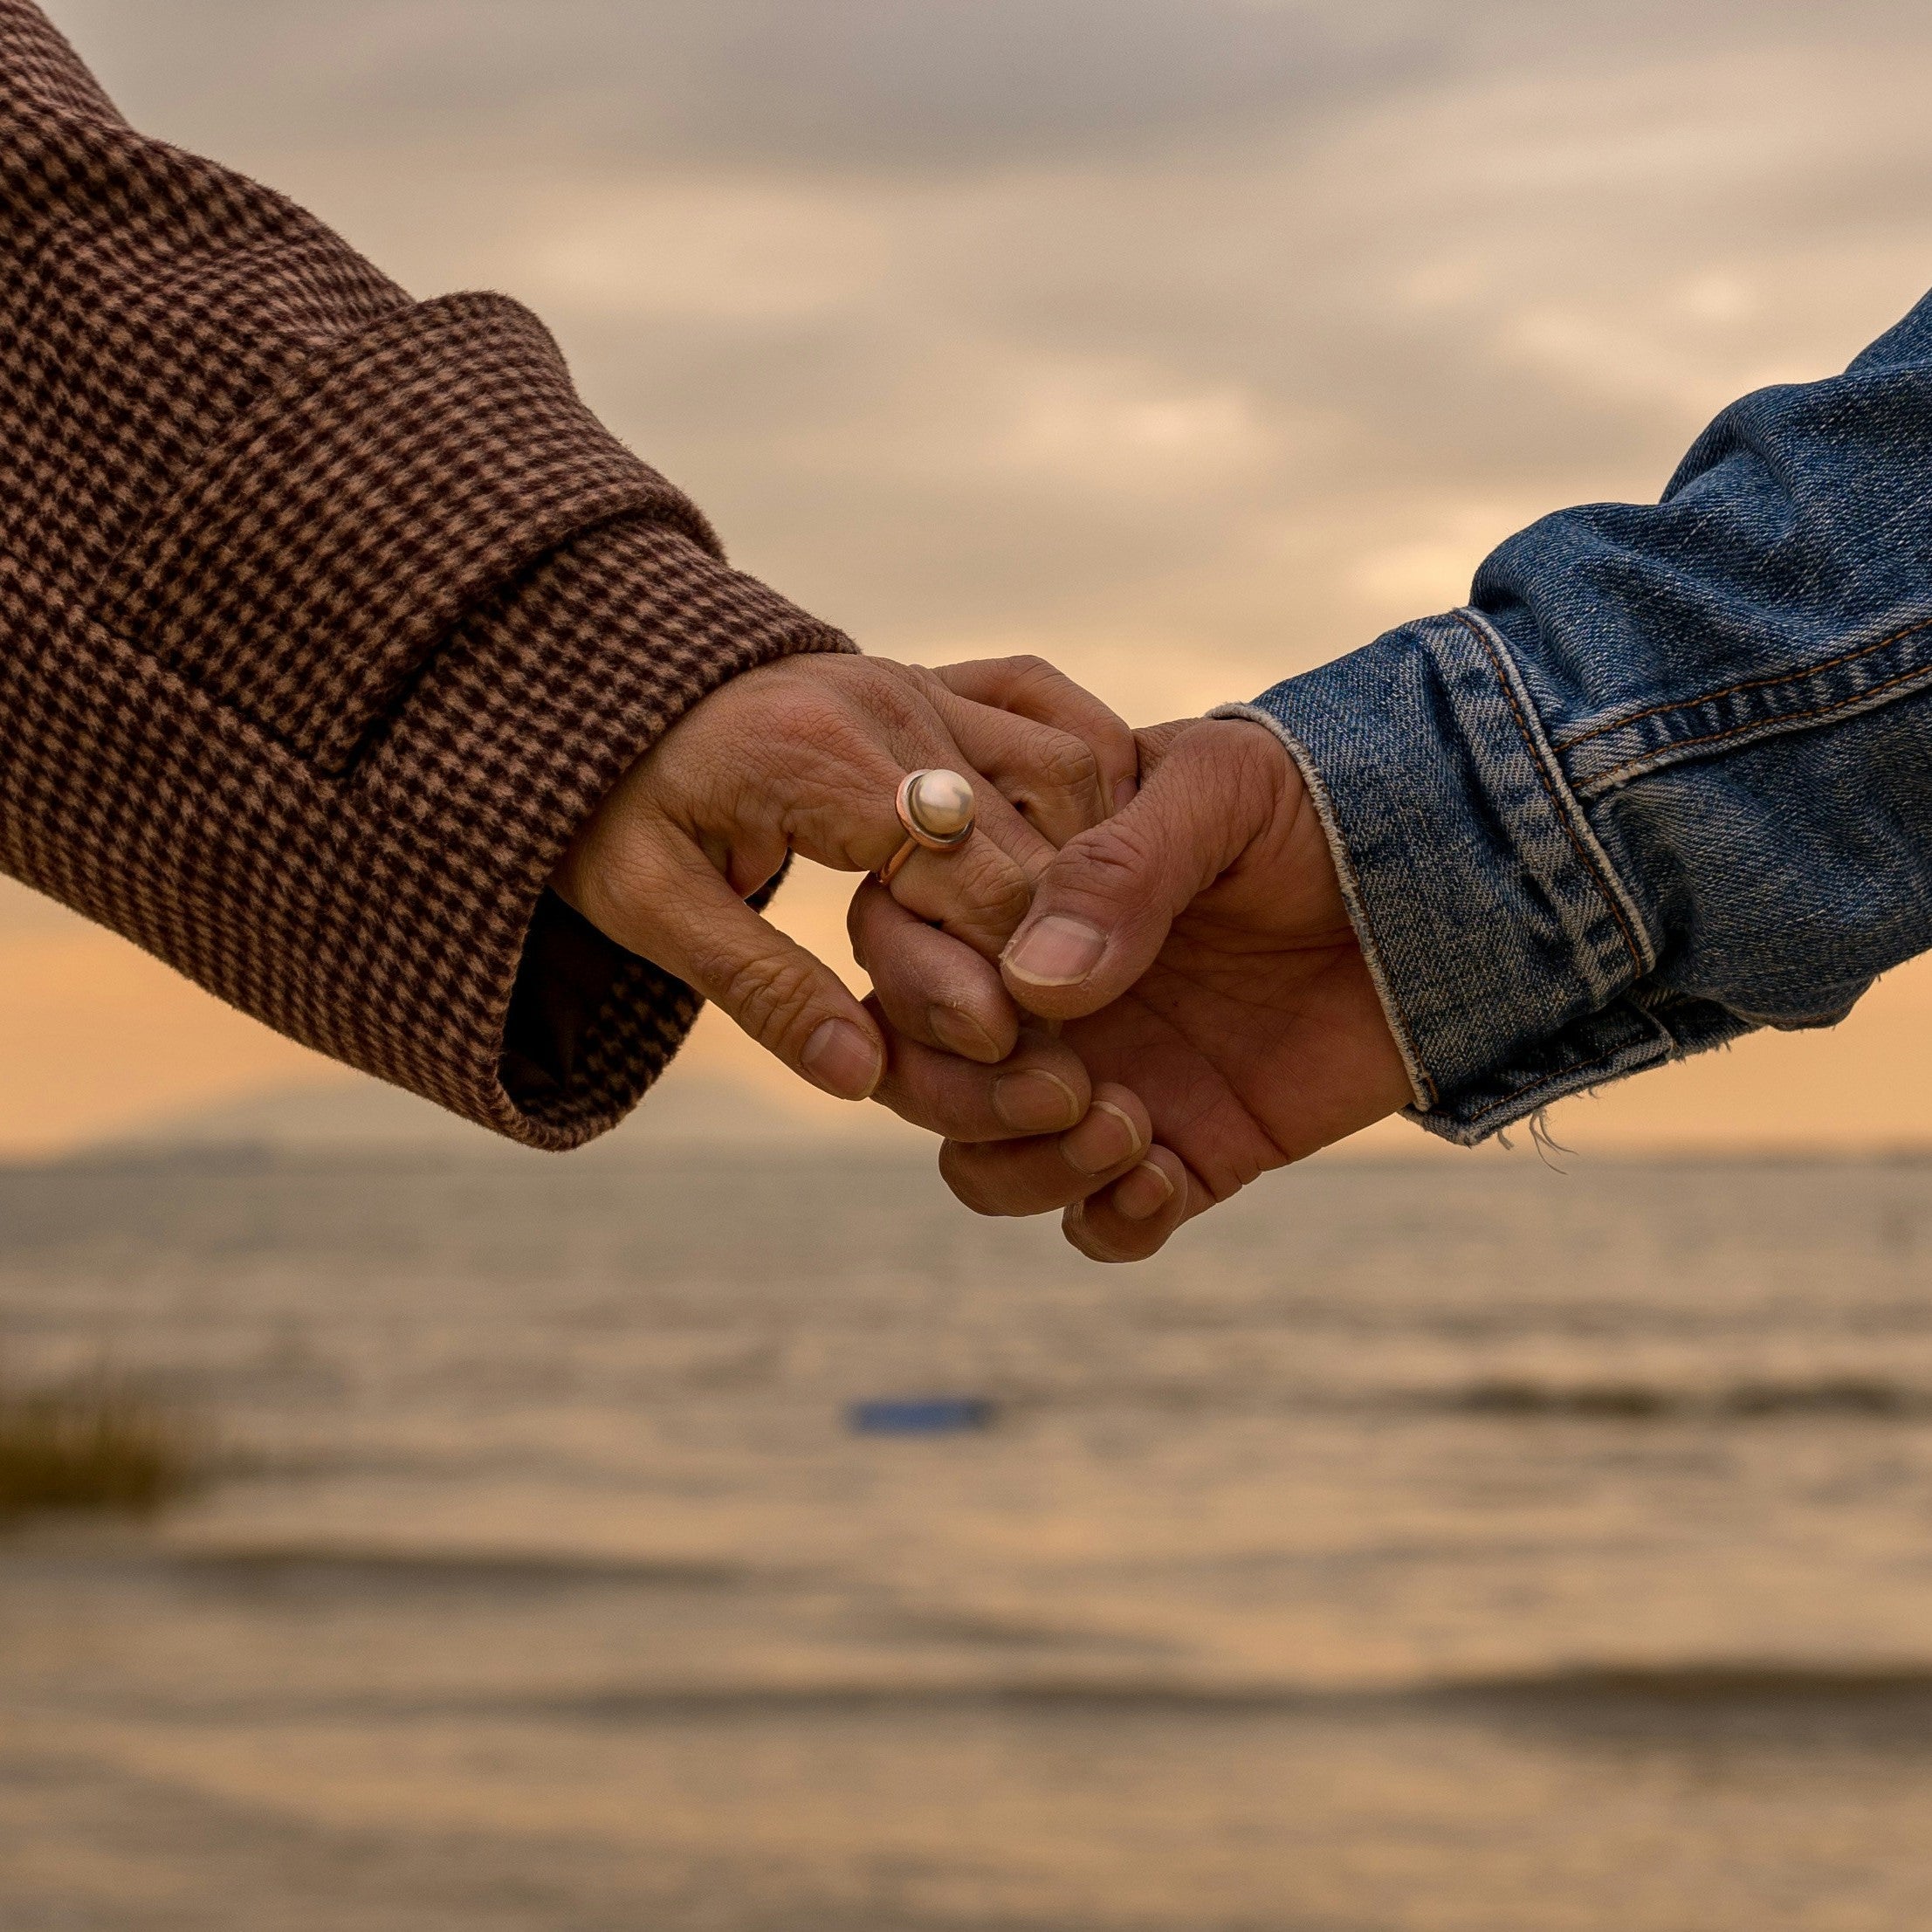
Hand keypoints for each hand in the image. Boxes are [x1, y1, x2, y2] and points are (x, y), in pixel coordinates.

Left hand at [552, 652, 1137, 1106]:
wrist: (601, 690)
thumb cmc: (615, 808)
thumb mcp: (650, 908)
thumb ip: (761, 989)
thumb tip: (864, 1078)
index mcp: (817, 759)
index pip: (957, 870)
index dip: (1005, 966)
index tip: (1022, 1047)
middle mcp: (890, 704)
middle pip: (1031, 828)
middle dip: (1061, 937)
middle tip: (1079, 1029)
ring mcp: (923, 683)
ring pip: (1067, 768)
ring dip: (1089, 867)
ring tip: (1093, 963)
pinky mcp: (939, 679)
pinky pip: (1052, 715)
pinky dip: (1093, 784)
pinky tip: (1102, 856)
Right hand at [861, 716, 1414, 1259]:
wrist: (1462, 883)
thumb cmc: (1329, 803)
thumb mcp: (1221, 793)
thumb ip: (1121, 868)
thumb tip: (1032, 984)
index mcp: (1022, 891)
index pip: (900, 944)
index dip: (922, 991)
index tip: (999, 1010)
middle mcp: (1041, 992)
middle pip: (918, 1071)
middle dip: (967, 1097)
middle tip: (1069, 1084)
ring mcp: (1105, 1074)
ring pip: (983, 1162)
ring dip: (1028, 1168)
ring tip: (1130, 1130)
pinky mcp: (1185, 1149)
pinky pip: (1101, 1221)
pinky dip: (1111, 1221)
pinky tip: (1165, 1179)